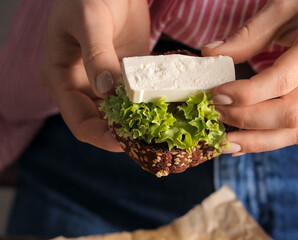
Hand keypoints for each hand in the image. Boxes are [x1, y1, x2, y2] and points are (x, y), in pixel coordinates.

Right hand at [41, 0, 149, 150]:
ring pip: (120, 114)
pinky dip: (148, 105)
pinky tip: (166, 109)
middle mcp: (83, 85)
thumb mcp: (90, 20)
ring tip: (162, 130)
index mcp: (63, 78)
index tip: (127, 142)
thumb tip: (105, 89)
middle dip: (124, 135)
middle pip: (102, 124)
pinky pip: (135, 96)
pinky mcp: (125, 74)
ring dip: (139, 123)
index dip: (102, 137)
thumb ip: (97, 54)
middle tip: (152, 140)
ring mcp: (105, 81)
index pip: (80, 121)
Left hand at [202, 0, 297, 154]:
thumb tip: (209, 53)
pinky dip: (273, 140)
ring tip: (226, 142)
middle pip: (291, 113)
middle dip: (247, 120)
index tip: (216, 95)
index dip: (246, 94)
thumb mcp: (283, 7)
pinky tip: (248, 140)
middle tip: (216, 114)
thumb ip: (247, 35)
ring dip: (258, 141)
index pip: (282, 80)